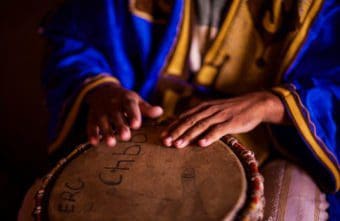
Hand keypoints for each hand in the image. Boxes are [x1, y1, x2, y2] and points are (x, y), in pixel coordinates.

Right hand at [86, 83, 162, 146]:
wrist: (102, 90)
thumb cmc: (125, 100)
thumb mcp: (136, 101)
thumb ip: (146, 108)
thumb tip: (160, 111)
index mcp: (126, 99)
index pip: (130, 106)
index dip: (133, 115)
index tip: (136, 125)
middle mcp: (112, 104)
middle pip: (116, 115)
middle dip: (120, 126)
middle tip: (126, 137)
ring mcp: (101, 110)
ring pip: (103, 121)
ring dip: (106, 132)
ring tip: (111, 143)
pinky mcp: (92, 116)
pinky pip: (91, 124)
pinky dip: (91, 134)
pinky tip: (94, 143)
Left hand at [161, 91, 285, 147]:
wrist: (254, 104)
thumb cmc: (232, 111)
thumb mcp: (214, 112)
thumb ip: (202, 119)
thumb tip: (187, 130)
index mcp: (204, 107)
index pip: (184, 117)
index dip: (172, 127)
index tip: (162, 136)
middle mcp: (209, 110)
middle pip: (189, 121)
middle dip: (176, 132)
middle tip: (165, 142)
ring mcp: (220, 116)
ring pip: (201, 126)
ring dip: (188, 135)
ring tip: (178, 145)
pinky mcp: (232, 122)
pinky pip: (219, 130)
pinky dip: (209, 137)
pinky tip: (201, 144)